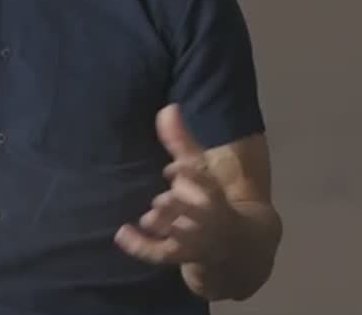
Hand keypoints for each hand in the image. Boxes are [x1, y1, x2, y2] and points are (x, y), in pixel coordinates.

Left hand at [114, 104, 238, 269]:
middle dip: (178, 204)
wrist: (239, 245)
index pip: (208, 184)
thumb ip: (181, 141)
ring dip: (165, 224)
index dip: (190, 175)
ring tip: (149, 218)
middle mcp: (209, 218)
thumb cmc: (213, 198)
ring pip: (181, 235)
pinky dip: (141, 246)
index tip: (172, 169)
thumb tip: (168, 107)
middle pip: (195, 211)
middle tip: (162, 200)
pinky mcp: (181, 255)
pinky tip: (122, 233)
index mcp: (216, 193)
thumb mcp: (200, 168)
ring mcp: (196, 240)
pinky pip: (161, 254)